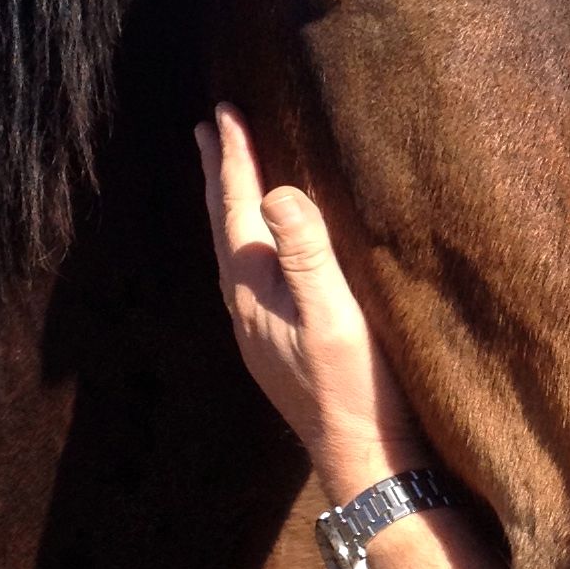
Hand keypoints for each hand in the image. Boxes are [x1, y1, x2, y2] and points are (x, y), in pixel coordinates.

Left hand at [196, 105, 430, 498]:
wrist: (364, 458)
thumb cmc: (355, 387)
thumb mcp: (335, 314)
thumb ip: (306, 253)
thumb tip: (275, 192)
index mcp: (253, 291)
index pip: (237, 209)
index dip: (233, 158)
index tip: (225, 111)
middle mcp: (246, 306)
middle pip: (223, 226)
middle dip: (217, 175)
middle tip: (205, 130)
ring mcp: (259, 327)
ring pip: (235, 249)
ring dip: (229, 206)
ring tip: (225, 176)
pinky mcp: (278, 341)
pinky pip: (252, 271)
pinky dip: (250, 239)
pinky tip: (263, 247)